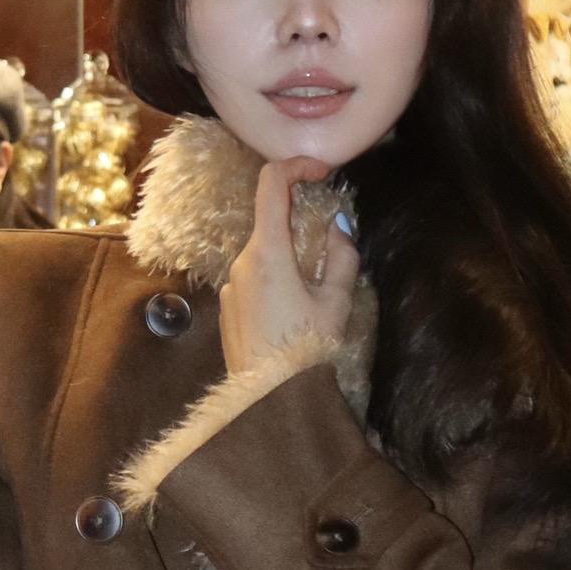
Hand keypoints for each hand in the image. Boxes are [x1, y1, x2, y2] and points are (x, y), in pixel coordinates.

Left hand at [218, 156, 361, 378]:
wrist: (270, 402)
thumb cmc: (306, 352)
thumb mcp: (336, 303)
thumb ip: (341, 256)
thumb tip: (339, 227)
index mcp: (267, 254)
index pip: (271, 184)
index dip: (297, 166)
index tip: (322, 171)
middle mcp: (241, 263)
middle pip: (270, 223)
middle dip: (302, 223)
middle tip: (333, 243)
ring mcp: (231, 287)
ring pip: (264, 254)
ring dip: (290, 257)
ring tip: (318, 293)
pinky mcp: (229, 309)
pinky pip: (255, 280)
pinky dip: (277, 280)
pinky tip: (296, 314)